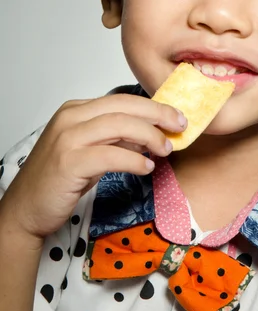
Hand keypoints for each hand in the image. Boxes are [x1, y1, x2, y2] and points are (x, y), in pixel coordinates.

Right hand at [0, 94, 185, 240]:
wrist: (25, 209)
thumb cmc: (59, 180)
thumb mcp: (91, 152)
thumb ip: (116, 139)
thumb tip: (151, 133)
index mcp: (75, 111)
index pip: (121, 100)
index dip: (152, 107)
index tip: (175, 116)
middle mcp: (70, 118)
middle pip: (123, 107)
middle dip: (158, 114)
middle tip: (180, 125)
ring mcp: (67, 139)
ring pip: (119, 125)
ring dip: (150, 136)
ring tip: (166, 149)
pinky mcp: (68, 162)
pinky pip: (111, 155)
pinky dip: (134, 159)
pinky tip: (147, 167)